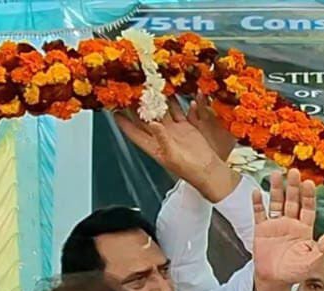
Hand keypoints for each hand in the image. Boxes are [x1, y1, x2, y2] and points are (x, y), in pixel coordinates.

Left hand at [113, 98, 236, 200]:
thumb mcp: (172, 156)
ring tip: (147, 87)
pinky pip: (176, 111)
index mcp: (153, 146)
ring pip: (160, 112)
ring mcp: (172, 130)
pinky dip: (173, 101)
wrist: (209, 171)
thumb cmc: (189, 170)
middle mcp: (160, 136)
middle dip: (136, 106)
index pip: (133, 132)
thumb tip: (152, 123)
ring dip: (154, 100)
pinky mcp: (185, 126)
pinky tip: (169, 92)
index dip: (123, 122)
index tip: (114, 110)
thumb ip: (162, 138)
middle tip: (130, 91)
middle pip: (144, 119)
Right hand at [251, 170, 323, 289]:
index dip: (308, 196)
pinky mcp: (262, 229)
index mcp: (305, 229)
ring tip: (276, 174)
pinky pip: (260, 213)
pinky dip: (258, 203)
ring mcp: (276, 225)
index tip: (309, 183)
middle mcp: (291, 223)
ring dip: (277, 189)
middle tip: (294, 171)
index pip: (308, 208)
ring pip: (277, 202)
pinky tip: (257, 192)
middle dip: (293, 187)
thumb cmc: (294, 272)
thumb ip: (322, 249)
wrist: (274, 280)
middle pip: (293, 201)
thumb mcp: (312, 262)